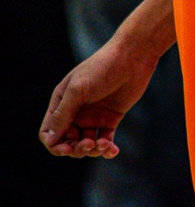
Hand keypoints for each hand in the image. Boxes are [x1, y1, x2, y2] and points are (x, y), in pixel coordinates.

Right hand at [41, 38, 157, 158]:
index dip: (54, 144)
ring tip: (103, 145)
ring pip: (86, 143)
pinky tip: (112, 150)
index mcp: (61, 103)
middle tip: (88, 145)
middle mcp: (75, 111)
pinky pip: (105, 139)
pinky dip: (107, 148)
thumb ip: (63, 114)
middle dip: (75, 149)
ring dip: (92, 150)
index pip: (49, 131)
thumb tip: (50, 140)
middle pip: (67, 141)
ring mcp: (93, 116)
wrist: (133, 57)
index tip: (66, 148)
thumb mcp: (78, 90)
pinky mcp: (111, 118)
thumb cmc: (102, 68)